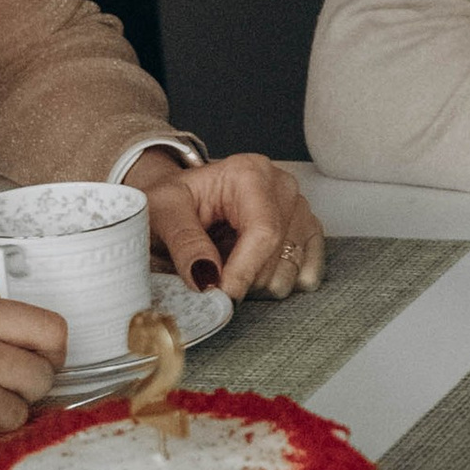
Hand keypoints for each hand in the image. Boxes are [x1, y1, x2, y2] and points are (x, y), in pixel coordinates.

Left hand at [125, 151, 325, 299]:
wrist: (183, 200)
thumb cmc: (175, 201)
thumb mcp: (162, 212)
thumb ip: (183, 242)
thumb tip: (206, 277)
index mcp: (251, 173)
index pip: (263, 231)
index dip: (244, 271)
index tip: (223, 296)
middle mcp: (283, 188)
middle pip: (277, 257)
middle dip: (242, 279)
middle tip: (210, 274)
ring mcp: (300, 211)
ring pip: (291, 273)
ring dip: (256, 284)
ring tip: (228, 264)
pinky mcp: (307, 233)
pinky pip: (305, 277)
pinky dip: (275, 283)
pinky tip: (252, 270)